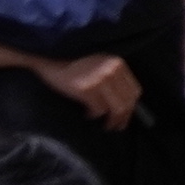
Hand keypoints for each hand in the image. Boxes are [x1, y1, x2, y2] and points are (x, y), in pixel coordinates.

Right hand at [21, 49, 143, 130]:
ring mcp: (100, 79)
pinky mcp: (87, 89)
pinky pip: (99, 110)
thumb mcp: (98, 65)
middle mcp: (112, 70)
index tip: (124, 116)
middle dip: (123, 118)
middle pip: (128, 102)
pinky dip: (94, 115)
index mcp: (117, 63)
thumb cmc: (73, 64)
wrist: (49, 57)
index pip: (135, 91)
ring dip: (111, 121)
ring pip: (117, 109)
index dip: (132, 107)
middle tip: (115, 126)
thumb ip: (112, 77)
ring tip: (105, 125)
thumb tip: (126, 103)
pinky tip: (87, 114)